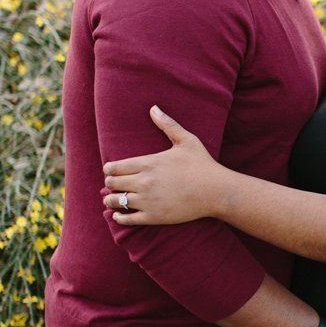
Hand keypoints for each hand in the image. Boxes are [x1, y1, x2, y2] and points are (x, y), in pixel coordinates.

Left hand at [103, 106, 220, 224]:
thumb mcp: (187, 140)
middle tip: (113, 184)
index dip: (109, 169)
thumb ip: (168, 124)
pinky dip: (120, 217)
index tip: (111, 170)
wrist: (216, 192)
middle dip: (110, 183)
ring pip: (116, 201)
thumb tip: (154, 108)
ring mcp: (148, 200)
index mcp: (148, 163)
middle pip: (112, 183)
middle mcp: (144, 182)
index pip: (114, 167)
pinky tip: (119, 214)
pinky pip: (127, 219)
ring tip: (113, 199)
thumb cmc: (203, 165)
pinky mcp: (154, 216)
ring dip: (112, 199)